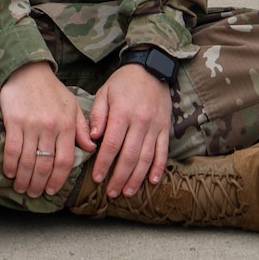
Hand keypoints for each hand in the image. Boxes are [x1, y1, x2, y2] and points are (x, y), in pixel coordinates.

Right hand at [0, 61, 93, 198]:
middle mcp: (51, 127)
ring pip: (28, 161)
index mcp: (67, 125)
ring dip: (24, 179)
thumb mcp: (73, 106)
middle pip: (45, 165)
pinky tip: (9, 173)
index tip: (53, 191)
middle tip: (34, 194)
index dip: (59, 179)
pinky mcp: (14, 121)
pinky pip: (12, 150)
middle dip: (39, 184)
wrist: (29, 71)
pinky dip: (10, 165)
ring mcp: (32, 125)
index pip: (65, 160)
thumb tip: (91, 148)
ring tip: (21, 188)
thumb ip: (82, 128)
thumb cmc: (52, 90)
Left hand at [89, 62, 171, 195]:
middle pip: (129, 156)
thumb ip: (97, 115)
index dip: (103, 164)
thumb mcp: (104, 92)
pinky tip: (152, 181)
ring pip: (146, 158)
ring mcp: (155, 126)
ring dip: (136, 178)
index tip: (97, 178)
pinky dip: (158, 168)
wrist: (152, 67)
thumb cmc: (124, 82)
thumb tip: (92, 138)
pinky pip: (163, 151)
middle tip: (111, 192)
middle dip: (119, 178)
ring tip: (127, 192)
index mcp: (122, 113)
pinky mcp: (165, 128)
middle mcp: (140, 122)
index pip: (111, 145)